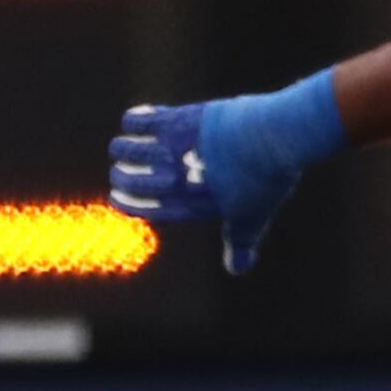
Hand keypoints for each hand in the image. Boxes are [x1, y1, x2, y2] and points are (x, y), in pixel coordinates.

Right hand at [107, 72, 347, 274]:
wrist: (274, 138)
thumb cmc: (265, 178)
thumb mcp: (252, 217)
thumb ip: (239, 243)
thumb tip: (238, 269)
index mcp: (189, 204)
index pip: (147, 207)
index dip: (128, 203)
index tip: (116, 197)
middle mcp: (175, 178)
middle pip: (132, 179)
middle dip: (121, 177)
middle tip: (117, 172)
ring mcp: (174, 148)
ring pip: (130, 148)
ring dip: (121, 148)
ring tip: (118, 147)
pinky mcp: (178, 120)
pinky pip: (142, 121)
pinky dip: (132, 121)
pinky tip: (130, 122)